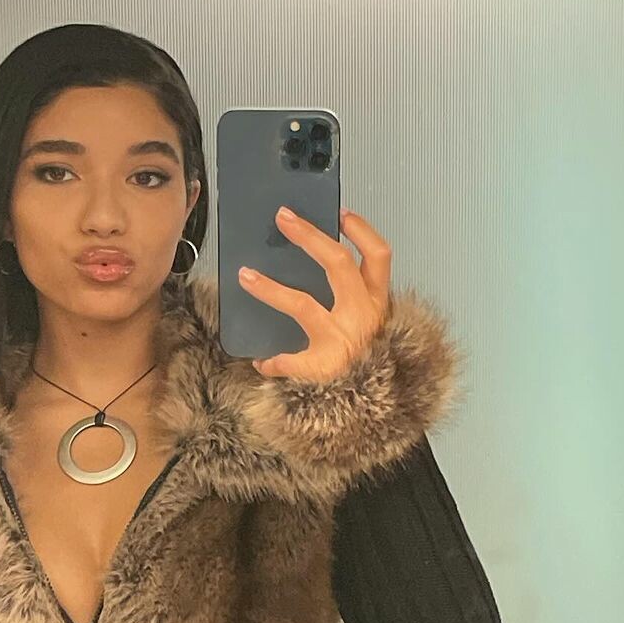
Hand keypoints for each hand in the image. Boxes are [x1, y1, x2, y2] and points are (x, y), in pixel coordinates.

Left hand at [238, 207, 390, 382]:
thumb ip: (355, 300)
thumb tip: (320, 271)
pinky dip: (274, 361)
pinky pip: (291, 359)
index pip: (378, 255)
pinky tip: (261, 361)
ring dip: (270, 288)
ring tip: (246, 276)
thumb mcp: (374, 327)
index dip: (361, 230)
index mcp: (377, 303)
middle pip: (338, 263)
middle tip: (283, 218)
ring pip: (302, 303)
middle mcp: (363, 316)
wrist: (376, 410)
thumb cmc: (371, 366)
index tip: (340, 213)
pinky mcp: (324, 367)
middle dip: (309, 236)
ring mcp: (343, 340)